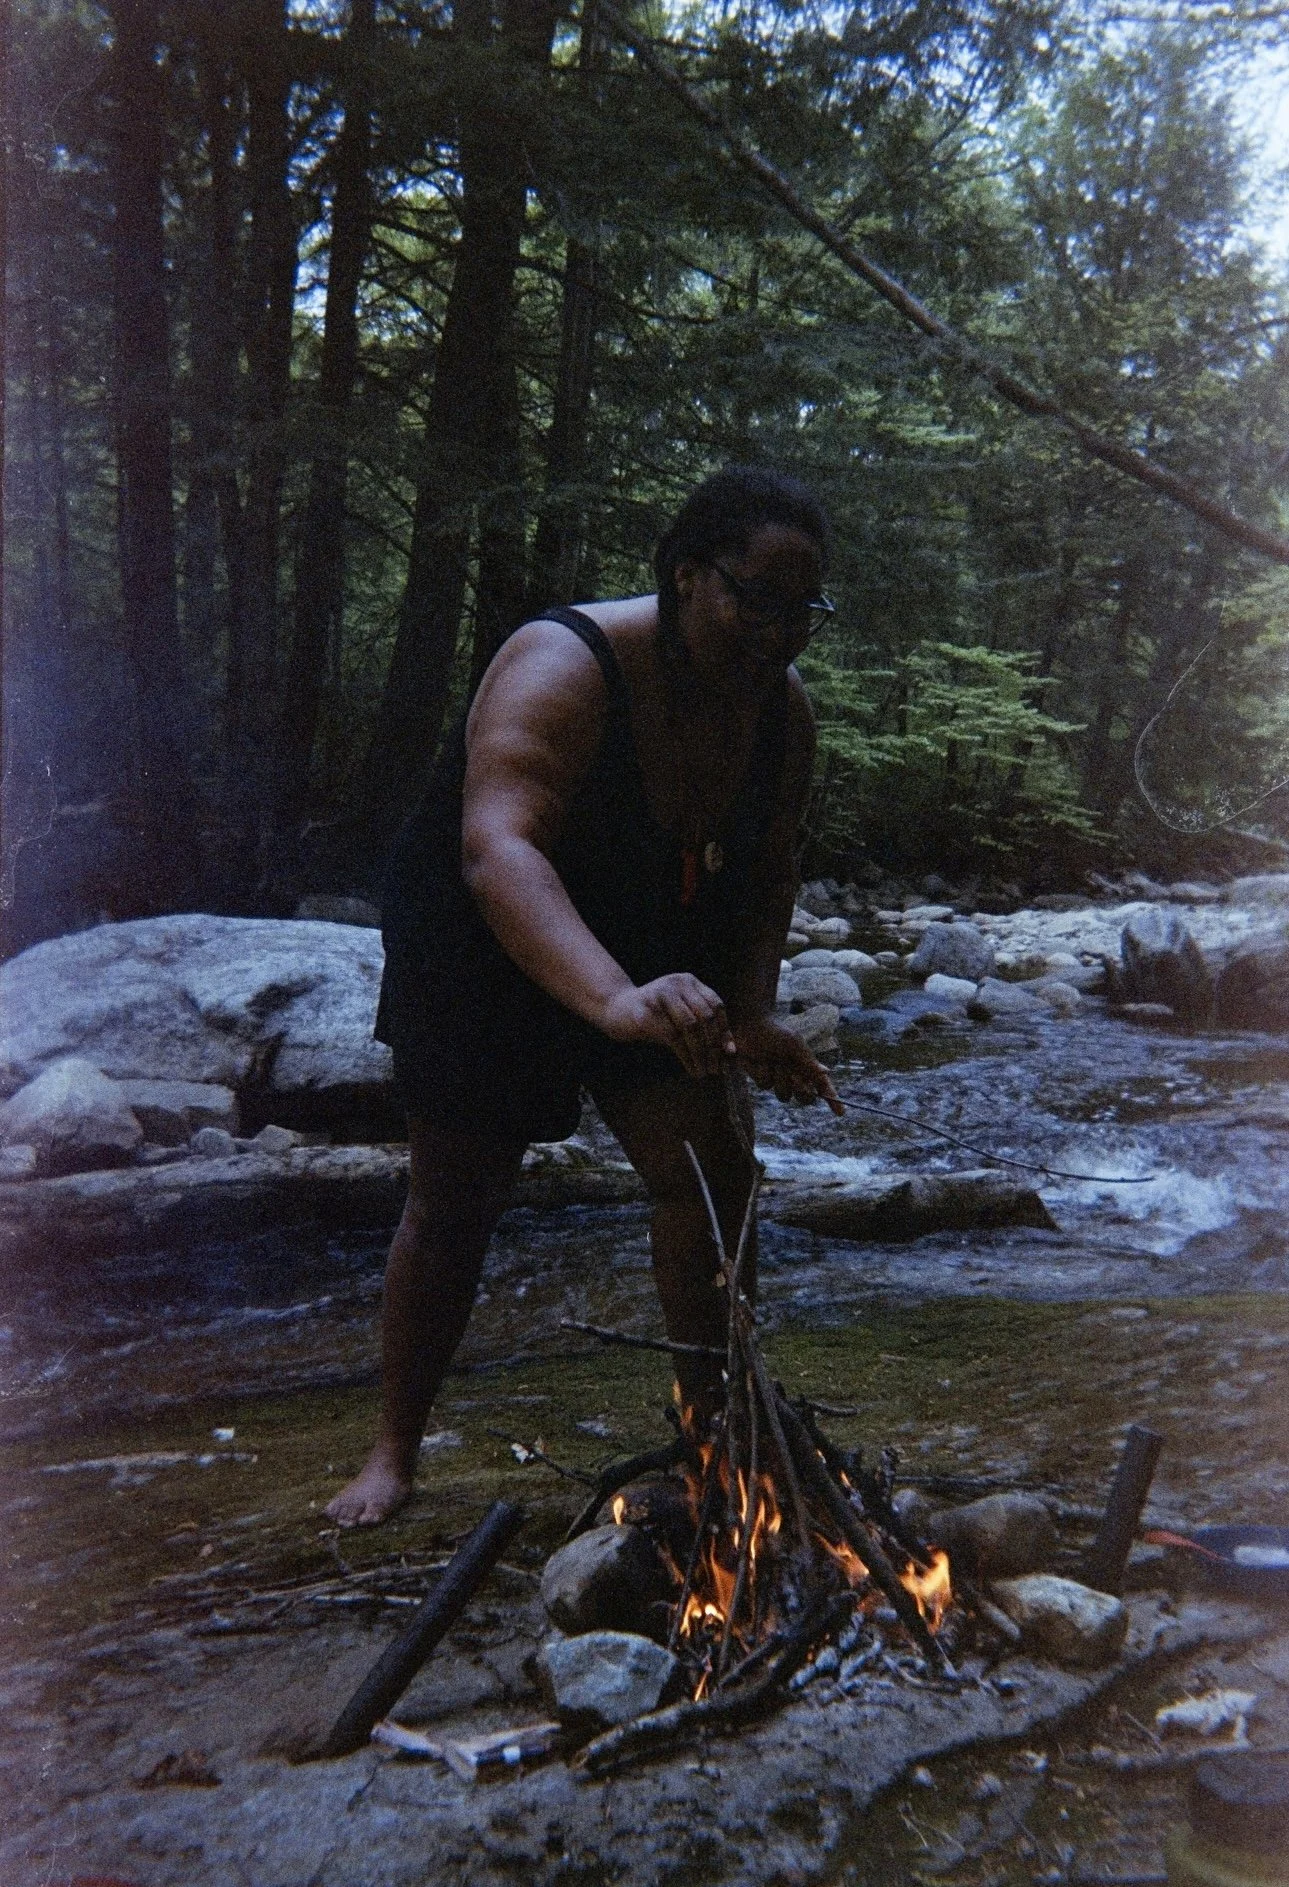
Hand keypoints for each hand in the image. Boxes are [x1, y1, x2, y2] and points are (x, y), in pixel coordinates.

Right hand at [599, 975, 736, 1079]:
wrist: (617, 1010)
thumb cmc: (655, 1018)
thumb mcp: (681, 1019)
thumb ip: (703, 1030)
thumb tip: (729, 1052)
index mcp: (689, 982)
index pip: (716, 1004)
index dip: (724, 1030)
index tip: (728, 1053)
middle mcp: (677, 983)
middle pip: (705, 1016)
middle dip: (713, 1045)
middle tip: (717, 1067)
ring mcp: (661, 995)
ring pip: (690, 1027)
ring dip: (701, 1053)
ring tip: (704, 1071)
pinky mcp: (647, 1011)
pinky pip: (673, 1036)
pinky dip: (686, 1055)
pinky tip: (691, 1068)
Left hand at [731, 1015, 843, 1113]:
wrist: (750, 1027)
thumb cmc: (776, 1033)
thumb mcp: (794, 1045)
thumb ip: (808, 1062)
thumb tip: (826, 1072)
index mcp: (807, 1066)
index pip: (823, 1085)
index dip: (833, 1099)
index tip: (840, 1112)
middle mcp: (795, 1075)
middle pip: (805, 1097)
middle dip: (801, 1090)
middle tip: (795, 1077)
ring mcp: (778, 1079)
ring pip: (784, 1095)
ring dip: (780, 1079)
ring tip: (775, 1062)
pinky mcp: (762, 1079)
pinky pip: (766, 1086)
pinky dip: (763, 1073)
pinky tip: (759, 1061)